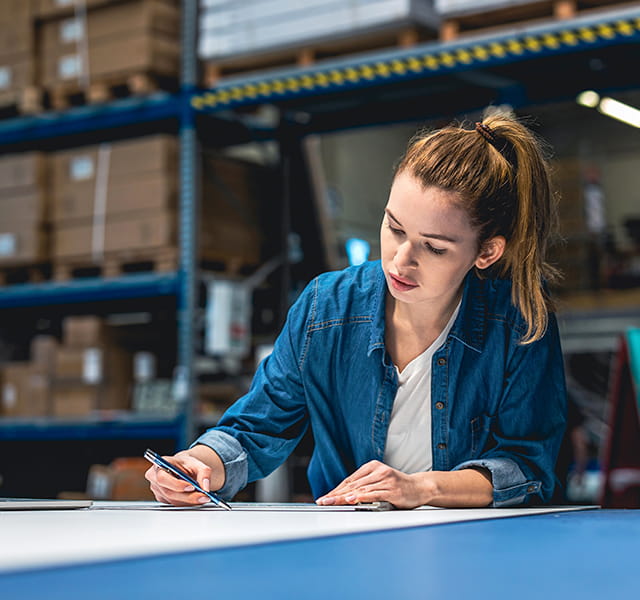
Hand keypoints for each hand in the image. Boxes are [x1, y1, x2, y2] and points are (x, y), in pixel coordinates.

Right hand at [144, 446, 224, 505]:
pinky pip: (174, 504)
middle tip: (203, 496)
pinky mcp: (162, 498)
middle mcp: (154, 477)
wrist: (184, 468)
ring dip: (189, 501)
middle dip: (188, 496)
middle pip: (169, 492)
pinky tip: (196, 498)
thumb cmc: (187, 464)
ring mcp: (157, 489)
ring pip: (172, 500)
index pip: (162, 477)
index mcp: (160, 464)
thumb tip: (205, 487)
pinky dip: (186, 503)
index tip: (191, 487)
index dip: (176, 484)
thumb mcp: (198, 463)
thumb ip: (204, 473)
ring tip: (203, 497)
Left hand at [315, 460, 430, 509]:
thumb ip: (365, 486)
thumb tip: (344, 496)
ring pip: (360, 489)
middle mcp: (378, 471)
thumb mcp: (380, 482)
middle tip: (323, 501)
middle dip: (336, 494)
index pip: (350, 479)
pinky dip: (361, 497)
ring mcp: (385, 479)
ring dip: (344, 497)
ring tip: (332, 501)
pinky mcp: (392, 489)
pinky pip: (373, 493)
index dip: (336, 489)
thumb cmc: (399, 487)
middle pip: (352, 484)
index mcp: (373, 467)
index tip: (325, 497)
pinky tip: (351, 499)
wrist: (421, 487)